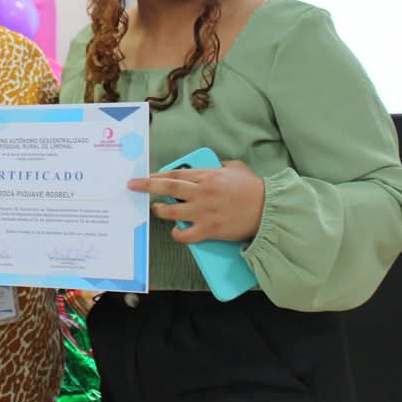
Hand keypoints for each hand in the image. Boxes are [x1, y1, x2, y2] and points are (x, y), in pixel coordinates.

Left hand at [128, 160, 265, 243]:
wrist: (269, 210)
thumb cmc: (254, 188)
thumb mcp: (235, 168)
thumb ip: (218, 166)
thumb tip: (210, 167)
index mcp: (207, 175)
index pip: (175, 174)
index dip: (157, 176)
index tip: (145, 177)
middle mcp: (201, 192)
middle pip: (167, 188)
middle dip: (146, 187)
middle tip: (132, 186)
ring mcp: (204, 212)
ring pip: (171, 212)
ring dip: (160, 211)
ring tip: (157, 210)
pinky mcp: (209, 230)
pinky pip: (185, 235)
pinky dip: (178, 234)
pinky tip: (177, 232)